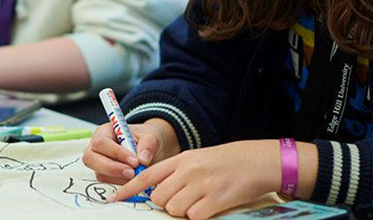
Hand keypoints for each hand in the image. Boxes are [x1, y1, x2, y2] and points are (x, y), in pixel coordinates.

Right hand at [83, 118, 179, 183]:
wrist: (147, 149)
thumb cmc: (144, 139)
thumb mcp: (150, 136)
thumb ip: (148, 144)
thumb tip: (143, 159)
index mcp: (104, 132)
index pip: (101, 142)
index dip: (116, 153)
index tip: (135, 161)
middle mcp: (96, 147)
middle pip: (90, 159)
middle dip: (112, 168)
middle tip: (132, 173)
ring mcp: (98, 162)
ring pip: (99, 173)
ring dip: (119, 177)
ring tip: (136, 174)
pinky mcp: (104, 175)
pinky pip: (107, 182)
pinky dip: (121, 183)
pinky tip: (133, 178)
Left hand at [109, 140, 281, 218]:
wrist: (257, 161)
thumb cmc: (227, 161)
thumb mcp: (197, 159)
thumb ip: (176, 172)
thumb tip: (158, 192)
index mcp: (181, 159)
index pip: (147, 175)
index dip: (128, 188)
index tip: (114, 198)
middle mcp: (188, 170)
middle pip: (160, 198)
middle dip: (167, 204)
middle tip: (184, 198)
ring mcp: (202, 185)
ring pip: (175, 209)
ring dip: (184, 211)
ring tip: (200, 201)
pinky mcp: (216, 199)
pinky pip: (194, 216)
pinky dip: (200, 216)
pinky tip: (211, 205)